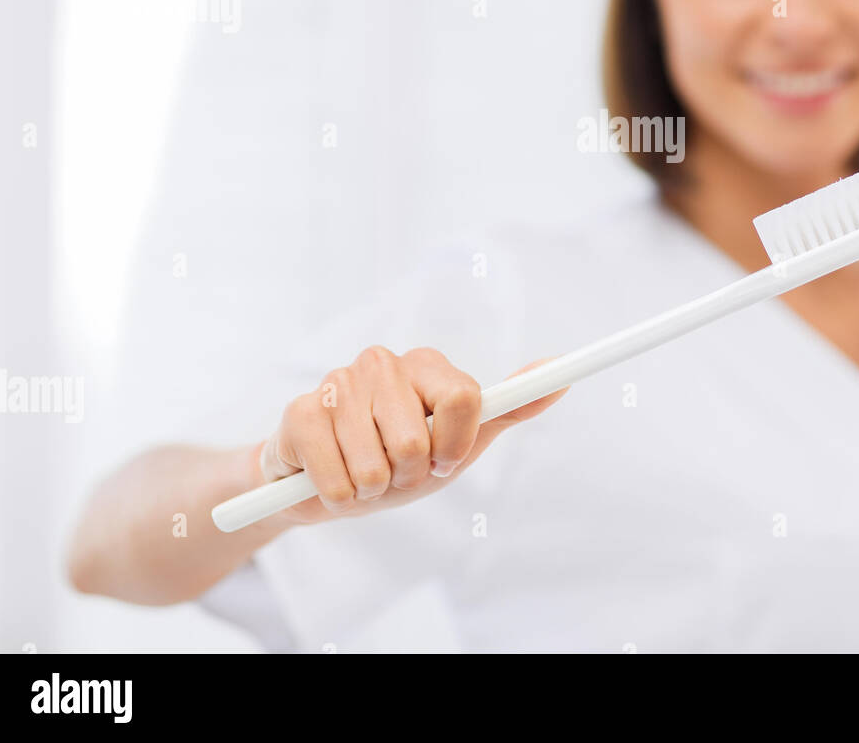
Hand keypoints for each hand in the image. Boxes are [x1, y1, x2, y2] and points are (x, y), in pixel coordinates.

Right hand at [257, 346, 562, 524]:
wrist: (322, 484)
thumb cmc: (396, 460)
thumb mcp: (458, 442)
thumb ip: (508, 409)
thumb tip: (559, 377)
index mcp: (426, 364)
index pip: (465, 400)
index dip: (454, 445)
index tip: (442, 459)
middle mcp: (381, 361)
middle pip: (418, 441)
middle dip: (407, 475)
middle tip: (393, 470)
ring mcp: (337, 382)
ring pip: (376, 467)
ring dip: (371, 489)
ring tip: (361, 473)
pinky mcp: (298, 413)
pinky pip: (336, 481)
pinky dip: (338, 497)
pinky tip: (330, 477)